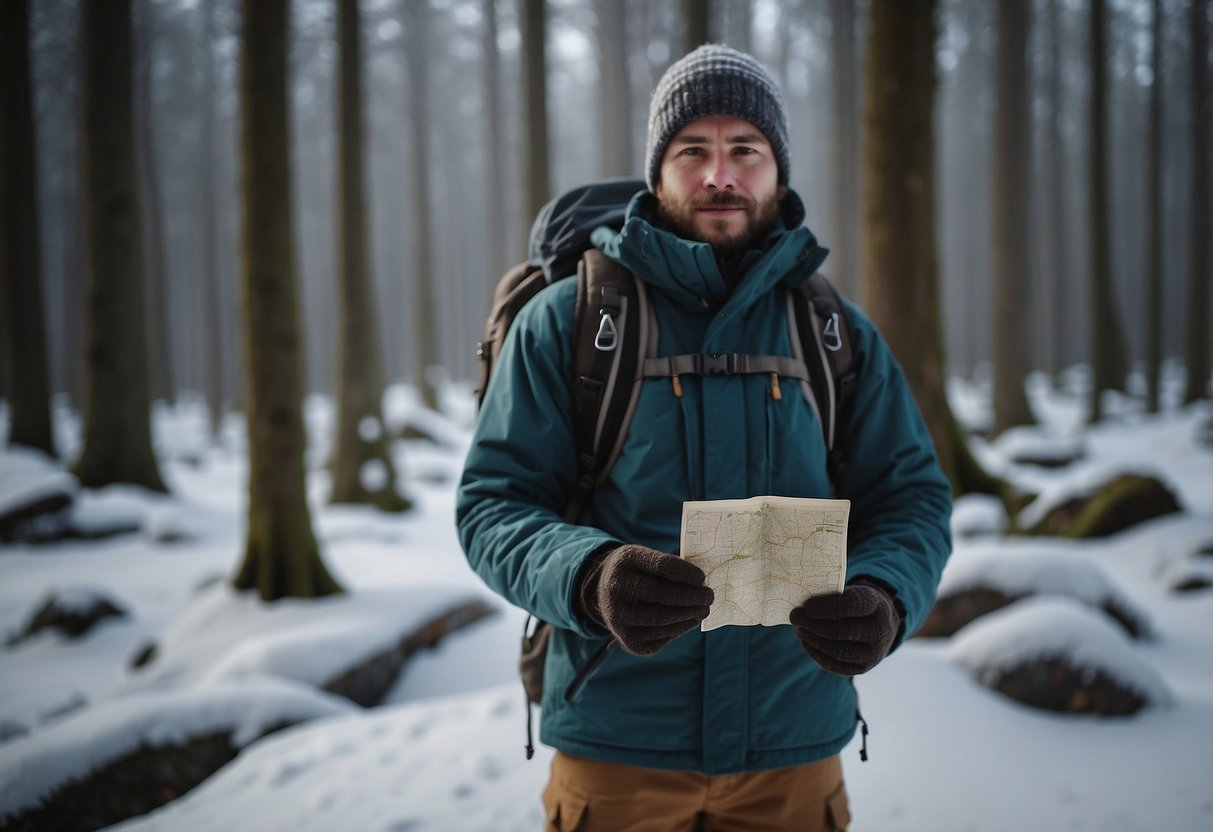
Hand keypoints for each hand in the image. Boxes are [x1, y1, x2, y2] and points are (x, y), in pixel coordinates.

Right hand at [577, 544, 713, 655]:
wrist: (604, 593)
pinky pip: (660, 636)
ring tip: (705, 609)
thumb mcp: (645, 558)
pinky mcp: (628, 641)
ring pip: (661, 619)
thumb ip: (669, 566)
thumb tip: (701, 584)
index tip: (702, 578)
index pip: (661, 567)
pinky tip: (691, 620)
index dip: (685, 573)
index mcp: (624, 562)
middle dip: (691, 597)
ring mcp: (619, 618)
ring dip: (688, 615)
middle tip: (709, 596)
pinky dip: (680, 628)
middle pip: (661, 595)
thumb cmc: (635, 572)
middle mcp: (617, 590)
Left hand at [789, 581, 898, 675]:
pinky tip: (805, 642)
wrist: (880, 624)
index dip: (827, 607)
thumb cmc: (855, 604)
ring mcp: (873, 653)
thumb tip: (801, 606)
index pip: (852, 606)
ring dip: (813, 640)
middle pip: (843, 631)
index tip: (806, 606)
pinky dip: (816, 654)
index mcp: (875, 605)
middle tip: (795, 616)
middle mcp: (879, 631)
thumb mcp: (849, 592)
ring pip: (838, 650)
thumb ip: (830, 597)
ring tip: (799, 629)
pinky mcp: (862, 668)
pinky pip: (835, 665)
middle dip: (814, 624)